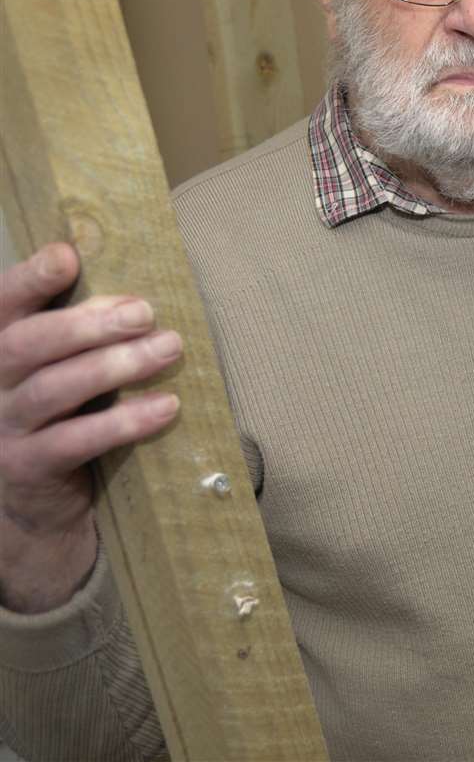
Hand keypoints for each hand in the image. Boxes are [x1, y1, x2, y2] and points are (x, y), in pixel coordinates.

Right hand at [0, 243, 182, 612]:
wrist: (37, 504)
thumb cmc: (64, 416)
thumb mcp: (63, 368)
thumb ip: (83, 333)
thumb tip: (137, 294)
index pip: (2, 306)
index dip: (28, 279)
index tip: (66, 256)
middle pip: (26, 344)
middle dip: (87, 323)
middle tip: (144, 311)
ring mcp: (4, 428)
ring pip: (53, 389)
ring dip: (115, 365)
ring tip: (169, 348)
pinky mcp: (27, 468)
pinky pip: (75, 441)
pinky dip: (124, 422)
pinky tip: (166, 406)